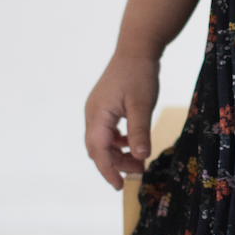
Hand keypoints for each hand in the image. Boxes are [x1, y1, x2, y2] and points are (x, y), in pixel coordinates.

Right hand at [85, 52, 160, 188]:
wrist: (136, 48)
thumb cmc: (139, 75)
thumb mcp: (141, 105)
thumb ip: (139, 132)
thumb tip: (140, 157)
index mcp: (97, 115)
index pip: (98, 151)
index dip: (108, 171)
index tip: (120, 186)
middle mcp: (92, 114)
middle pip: (98, 149)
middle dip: (115, 164)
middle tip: (137, 172)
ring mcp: (97, 110)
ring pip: (103, 141)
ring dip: (118, 153)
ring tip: (139, 160)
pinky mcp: (105, 106)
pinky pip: (107, 132)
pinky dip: (119, 142)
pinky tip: (133, 143)